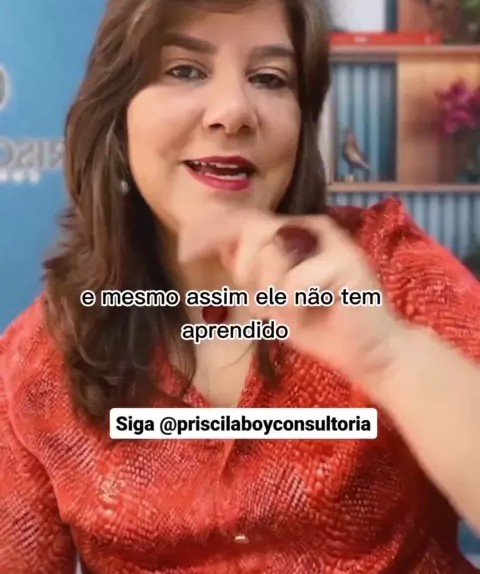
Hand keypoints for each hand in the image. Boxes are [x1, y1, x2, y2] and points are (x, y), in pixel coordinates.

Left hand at [178, 206, 407, 391]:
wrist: (369, 353)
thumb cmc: (320, 326)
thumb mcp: (271, 300)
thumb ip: (247, 272)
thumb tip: (213, 244)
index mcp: (292, 234)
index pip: (242, 220)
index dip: (210, 231)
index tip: (185, 252)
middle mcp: (310, 229)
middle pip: (251, 232)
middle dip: (247, 274)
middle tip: (267, 306)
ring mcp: (330, 241)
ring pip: (269, 257)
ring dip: (273, 297)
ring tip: (298, 311)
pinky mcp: (346, 260)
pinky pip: (292, 283)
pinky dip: (296, 308)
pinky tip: (317, 312)